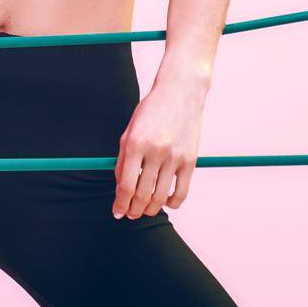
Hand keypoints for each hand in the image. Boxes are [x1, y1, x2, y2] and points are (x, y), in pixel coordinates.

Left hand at [112, 79, 206, 218]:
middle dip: (133, 210)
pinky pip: (181, 192)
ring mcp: (174, 157)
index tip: (117, 212)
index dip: (120, 204)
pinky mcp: (190, 160)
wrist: (180, 92)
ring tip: (145, 210)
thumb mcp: (130, 131)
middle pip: (142, 195)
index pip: (125, 185)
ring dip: (151, 210)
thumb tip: (120, 189)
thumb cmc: (151, 111)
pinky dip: (172, 203)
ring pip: (160, 197)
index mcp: (135, 143)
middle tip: (130, 214)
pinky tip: (166, 201)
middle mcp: (155, 151)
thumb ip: (123, 159)